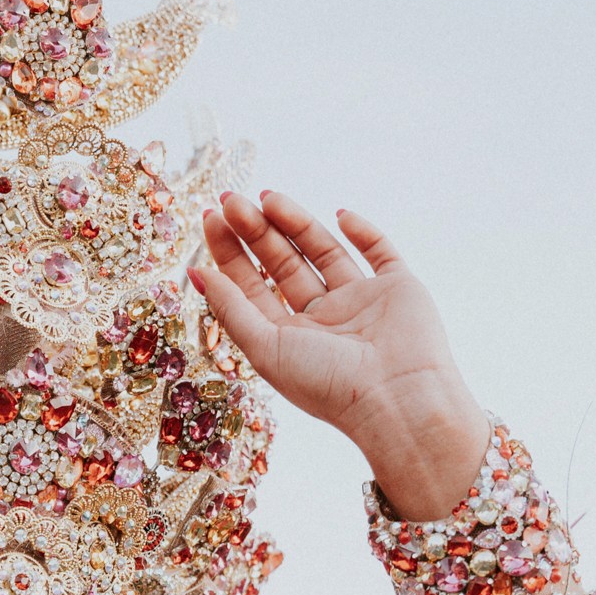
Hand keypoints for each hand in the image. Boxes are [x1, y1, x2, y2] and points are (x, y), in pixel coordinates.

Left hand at [193, 193, 490, 520]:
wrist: (398, 398)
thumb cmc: (327, 384)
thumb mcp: (265, 348)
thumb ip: (231, 309)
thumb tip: (196, 274)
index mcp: (288, 337)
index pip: (252, 286)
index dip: (230, 253)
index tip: (211, 219)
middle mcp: (322, 318)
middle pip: (283, 263)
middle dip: (256, 231)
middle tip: (232, 200)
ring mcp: (360, 301)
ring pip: (324, 251)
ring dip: (296, 222)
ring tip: (267, 196)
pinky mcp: (398, 289)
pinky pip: (379, 253)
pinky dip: (363, 231)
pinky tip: (339, 213)